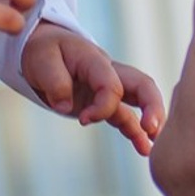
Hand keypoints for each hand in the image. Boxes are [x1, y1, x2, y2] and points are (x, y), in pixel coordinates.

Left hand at [20, 22, 164, 156]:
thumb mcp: (41, 59)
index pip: (112, 85)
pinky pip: (125, 116)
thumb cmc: (43, 50)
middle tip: (153, 130)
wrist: (41, 46)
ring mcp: (109, 88)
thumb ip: (54, 81)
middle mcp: (108, 73)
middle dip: (152, 107)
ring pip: (139, 102)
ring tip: (153, 147)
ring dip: (149, 122)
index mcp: (95, 61)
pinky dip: (135, 132)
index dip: (103, 106)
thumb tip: (64, 107)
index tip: (83, 120)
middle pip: (143, 85)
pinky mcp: (103, 102)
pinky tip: (144, 148)